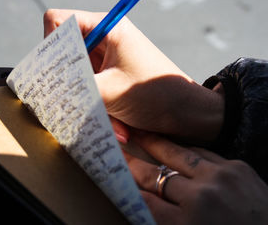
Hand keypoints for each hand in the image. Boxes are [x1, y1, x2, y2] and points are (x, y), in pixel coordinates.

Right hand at [43, 9, 223, 143]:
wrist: (189, 115)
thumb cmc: (157, 94)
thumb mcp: (110, 91)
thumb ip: (74, 89)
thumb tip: (45, 94)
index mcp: (106, 27)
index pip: (58, 21)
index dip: (50, 43)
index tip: (56, 70)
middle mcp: (102, 40)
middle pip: (64, 54)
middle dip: (71, 83)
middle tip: (77, 101)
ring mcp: (105, 60)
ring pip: (76, 78)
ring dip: (89, 104)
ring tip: (114, 120)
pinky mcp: (108, 78)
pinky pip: (89, 92)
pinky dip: (99, 110)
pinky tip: (120, 124)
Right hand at [124, 131, 267, 224]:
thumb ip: (164, 220)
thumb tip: (140, 199)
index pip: (144, 202)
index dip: (125, 188)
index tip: (114, 175)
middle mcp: (202, 198)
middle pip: (155, 175)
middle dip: (133, 162)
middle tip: (118, 151)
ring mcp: (221, 179)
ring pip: (177, 155)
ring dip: (157, 144)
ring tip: (142, 134)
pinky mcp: (237, 167)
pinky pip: (203, 154)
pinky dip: (186, 151)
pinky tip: (175, 146)